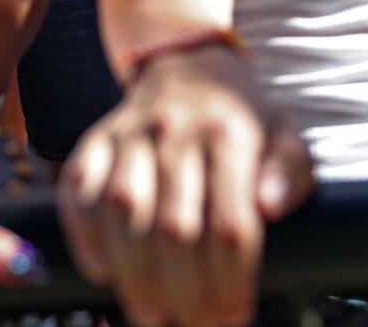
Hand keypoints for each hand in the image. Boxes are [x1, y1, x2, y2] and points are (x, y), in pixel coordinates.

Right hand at [60, 45, 312, 326]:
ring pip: (124, 208)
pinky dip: (83, 232)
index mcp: (230, 133)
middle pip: (176, 225)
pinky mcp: (94, 140)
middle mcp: (175, 130)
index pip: (231, 222)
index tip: (235, 317)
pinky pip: (77, 187)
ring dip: (134, 272)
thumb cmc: (242, 118)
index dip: (231, 280)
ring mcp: (130, 133)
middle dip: (184, 291)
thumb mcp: (285, 135)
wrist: (190, 66)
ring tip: (150, 315)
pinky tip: (101, 270)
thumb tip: (273, 206)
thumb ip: (290, 171)